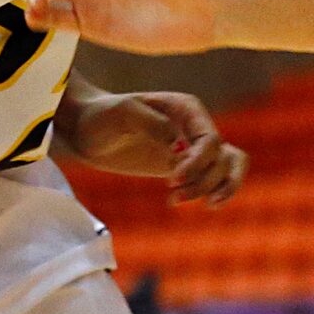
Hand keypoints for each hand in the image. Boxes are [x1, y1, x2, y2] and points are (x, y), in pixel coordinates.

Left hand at [60, 88, 247, 205]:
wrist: (86, 130)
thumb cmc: (102, 116)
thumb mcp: (123, 113)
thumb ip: (153, 124)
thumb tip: (179, 145)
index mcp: (188, 109)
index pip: (210, 140)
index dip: (198, 163)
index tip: (172, 180)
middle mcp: (196, 127)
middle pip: (221, 158)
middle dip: (202, 181)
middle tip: (173, 197)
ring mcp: (192, 147)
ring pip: (227, 167)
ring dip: (212, 189)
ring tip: (180, 201)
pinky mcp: (186, 167)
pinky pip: (217, 177)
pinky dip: (218, 191)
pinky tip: (206, 204)